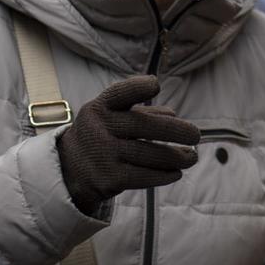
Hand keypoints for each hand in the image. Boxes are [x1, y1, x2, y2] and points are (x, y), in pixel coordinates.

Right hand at [54, 75, 198, 212]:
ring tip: (192, 157)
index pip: (120, 93)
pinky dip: (165, 174)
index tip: (156, 85)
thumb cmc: (101, 135)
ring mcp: (104, 155)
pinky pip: (145, 176)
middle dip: (177, 131)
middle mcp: (100, 129)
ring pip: (151, 155)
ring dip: (178, 157)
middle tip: (196, 135)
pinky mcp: (109, 179)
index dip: (138, 87)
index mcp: (100, 108)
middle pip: (146, 127)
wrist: (68, 170)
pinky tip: (176, 172)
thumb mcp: (111, 117)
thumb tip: (173, 114)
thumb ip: (140, 112)